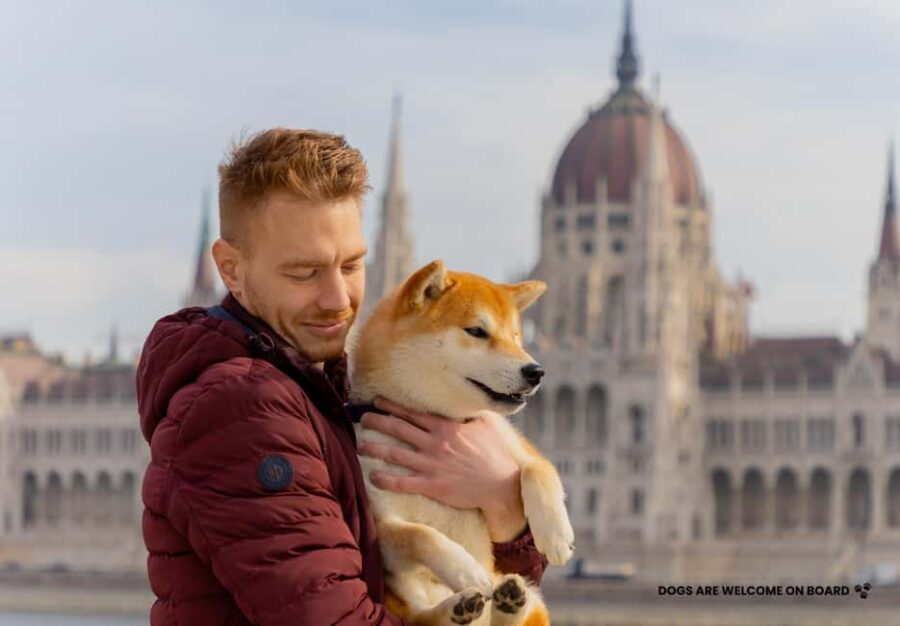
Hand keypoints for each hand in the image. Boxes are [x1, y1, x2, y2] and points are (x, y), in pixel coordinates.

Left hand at [358, 396, 526, 541]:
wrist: (502, 484)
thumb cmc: (495, 453)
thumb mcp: (486, 423)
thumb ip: (470, 411)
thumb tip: (464, 400)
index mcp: (445, 427)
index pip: (412, 413)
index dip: (392, 406)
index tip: (377, 401)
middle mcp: (434, 443)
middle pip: (398, 429)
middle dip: (377, 422)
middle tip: (362, 419)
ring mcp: (431, 465)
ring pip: (395, 454)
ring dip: (375, 448)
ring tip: (359, 445)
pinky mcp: (432, 485)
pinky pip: (404, 482)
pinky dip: (386, 480)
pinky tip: (372, 476)